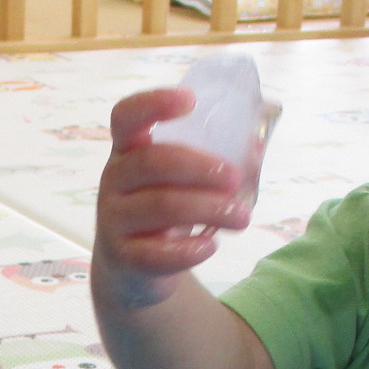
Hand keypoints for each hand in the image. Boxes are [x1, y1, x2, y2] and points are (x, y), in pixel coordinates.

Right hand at [94, 88, 253, 310]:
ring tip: (242, 218)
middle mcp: (114, 179)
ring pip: (160, 206)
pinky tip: (211, 246)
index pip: (127, 116)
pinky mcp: (122, 256)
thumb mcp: (181, 180)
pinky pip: (154, 253)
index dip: (154, 103)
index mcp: (128, 149)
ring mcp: (113, 218)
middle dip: (200, 168)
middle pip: (152, 162)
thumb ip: (214, 158)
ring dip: (208, 209)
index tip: (191, 100)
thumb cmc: (165, 206)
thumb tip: (256, 144)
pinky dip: (188, 251)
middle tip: (235, 178)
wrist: (132, 267)